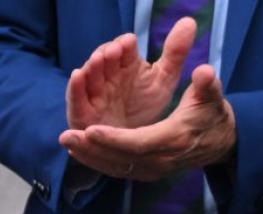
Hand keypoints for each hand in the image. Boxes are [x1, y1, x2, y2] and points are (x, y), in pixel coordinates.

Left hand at [60, 64, 236, 180]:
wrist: (219, 143)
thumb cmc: (212, 115)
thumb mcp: (213, 97)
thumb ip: (207, 85)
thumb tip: (204, 72)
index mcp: (173, 140)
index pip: (138, 143)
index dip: (113, 139)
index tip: (89, 129)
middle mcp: (160, 161)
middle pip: (120, 158)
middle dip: (91, 148)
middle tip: (66, 136)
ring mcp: (152, 171)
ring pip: (114, 167)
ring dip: (88, 156)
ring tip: (66, 142)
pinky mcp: (145, 173)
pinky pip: (116, 170)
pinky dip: (96, 162)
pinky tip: (78, 151)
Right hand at [65, 20, 195, 131]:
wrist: (133, 143)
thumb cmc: (146, 108)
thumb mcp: (164, 79)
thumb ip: (175, 52)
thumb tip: (188, 21)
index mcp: (125, 66)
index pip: (122, 49)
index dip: (124, 45)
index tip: (130, 43)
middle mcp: (107, 77)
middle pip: (103, 60)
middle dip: (107, 54)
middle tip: (115, 50)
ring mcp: (92, 94)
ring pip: (88, 76)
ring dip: (91, 66)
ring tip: (98, 60)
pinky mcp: (81, 113)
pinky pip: (75, 99)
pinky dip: (74, 87)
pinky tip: (77, 75)